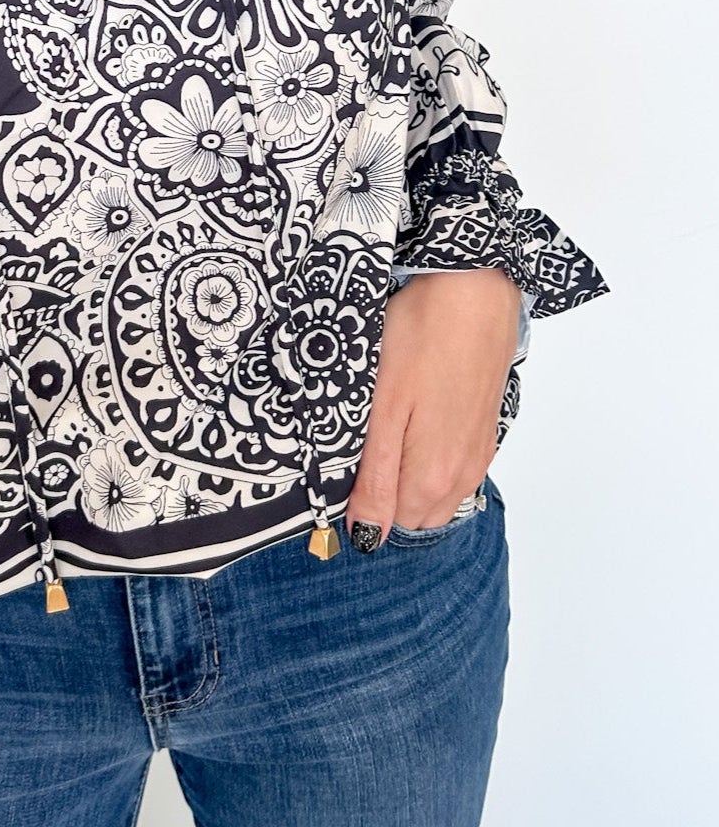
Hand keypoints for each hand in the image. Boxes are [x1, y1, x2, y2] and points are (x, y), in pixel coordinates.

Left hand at [347, 268, 520, 540]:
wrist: (475, 291)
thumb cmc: (421, 338)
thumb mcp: (382, 409)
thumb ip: (375, 479)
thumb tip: (366, 536)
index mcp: (433, 479)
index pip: (387, 526)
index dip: (358, 502)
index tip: (341, 463)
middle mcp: (463, 476)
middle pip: (413, 514)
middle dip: (384, 493)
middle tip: (361, 440)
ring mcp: (478, 452)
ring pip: (435, 492)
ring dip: (408, 475)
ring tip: (387, 426)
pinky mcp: (485, 428)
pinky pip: (454, 466)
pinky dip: (430, 457)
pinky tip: (416, 417)